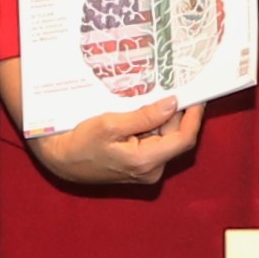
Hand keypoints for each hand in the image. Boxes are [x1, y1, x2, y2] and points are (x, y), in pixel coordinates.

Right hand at [29, 96, 201, 191]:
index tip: (198, 95)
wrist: (61, 161)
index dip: (194, 116)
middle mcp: (151, 170)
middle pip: (176, 136)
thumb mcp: (110, 124)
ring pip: (165, 138)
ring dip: (161, 118)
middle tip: (170, 87)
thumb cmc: (80, 144)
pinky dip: (152, 126)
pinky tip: (141, 112)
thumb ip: (144, 116)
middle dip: (174, 113)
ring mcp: (146, 170)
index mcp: (146, 161)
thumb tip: (172, 103)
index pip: (184, 138)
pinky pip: (155, 143)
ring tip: (150, 96)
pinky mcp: (140, 166)